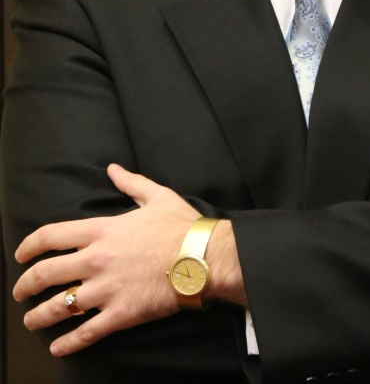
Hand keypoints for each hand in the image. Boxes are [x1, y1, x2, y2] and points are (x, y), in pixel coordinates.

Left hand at [12, 164, 240, 355]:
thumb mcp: (157, 196)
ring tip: (32, 321)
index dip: (29, 246)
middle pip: (46, 273)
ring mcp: (106, 289)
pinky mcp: (120, 314)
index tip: (20, 255)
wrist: (204, 257)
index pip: (51, 236)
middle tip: (20, 292)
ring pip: (60, 307)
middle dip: (26, 285)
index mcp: (102, 230)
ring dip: (39, 317)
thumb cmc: (181, 226)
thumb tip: (113, 169)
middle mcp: (96, 260)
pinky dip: (67, 343)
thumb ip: (131, 183)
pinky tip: (57, 347)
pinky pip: (86, 333)